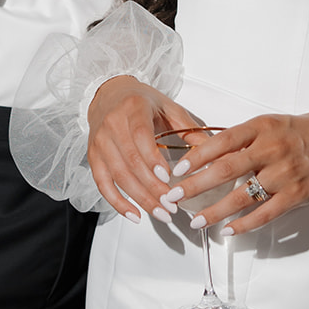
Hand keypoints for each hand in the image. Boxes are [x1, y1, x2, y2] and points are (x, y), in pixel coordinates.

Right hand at [87, 76, 204, 222]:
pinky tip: (135, 214)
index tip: (168, 178)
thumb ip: (189, 128)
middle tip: (172, 205)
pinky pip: (102, 184)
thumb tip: (214, 151)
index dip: (152, 159)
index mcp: (133, 108)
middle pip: (130, 162)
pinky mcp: (93, 156)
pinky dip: (117, 202)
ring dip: (140, 199)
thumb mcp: (168, 107)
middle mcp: (112, 125)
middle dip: (152, 188)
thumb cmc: (140, 101)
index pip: (140, 137)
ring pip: (118, 176)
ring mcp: (100, 142)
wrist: (109, 94)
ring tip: (161, 213)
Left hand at [165, 110, 308, 235]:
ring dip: (215, 211)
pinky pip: (265, 214)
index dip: (197, 157)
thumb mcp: (275, 123)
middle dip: (195, 186)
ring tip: (196, 221)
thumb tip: (210, 153)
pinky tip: (228, 231)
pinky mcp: (298, 195)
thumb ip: (247, 137)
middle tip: (173, 198)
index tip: (178, 170)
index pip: (222, 141)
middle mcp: (272, 149)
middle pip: (225, 170)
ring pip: (242, 197)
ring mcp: (285, 174)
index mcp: (263, 127)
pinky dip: (244, 225)